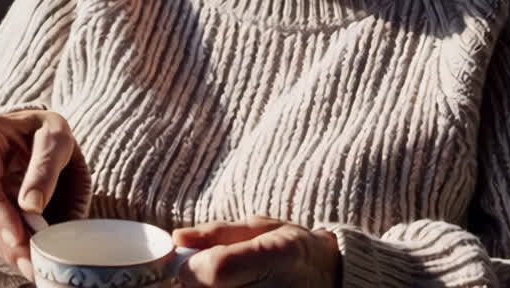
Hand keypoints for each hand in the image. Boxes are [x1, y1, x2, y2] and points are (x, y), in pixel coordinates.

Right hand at [0, 110, 89, 280]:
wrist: (41, 132)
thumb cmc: (49, 130)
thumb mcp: (56, 137)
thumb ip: (45, 167)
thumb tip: (31, 207)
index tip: (18, 237)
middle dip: (3, 237)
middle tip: (30, 261)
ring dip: (2, 246)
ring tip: (29, 266)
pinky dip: (2, 243)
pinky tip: (21, 257)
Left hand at [173, 216, 341, 286]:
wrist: (331, 279)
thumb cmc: (291, 250)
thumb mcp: (260, 228)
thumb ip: (217, 234)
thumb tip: (178, 238)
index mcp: (279, 254)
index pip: (218, 269)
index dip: (193, 268)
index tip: (189, 263)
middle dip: (197, 284)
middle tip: (205, 276)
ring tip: (227, 285)